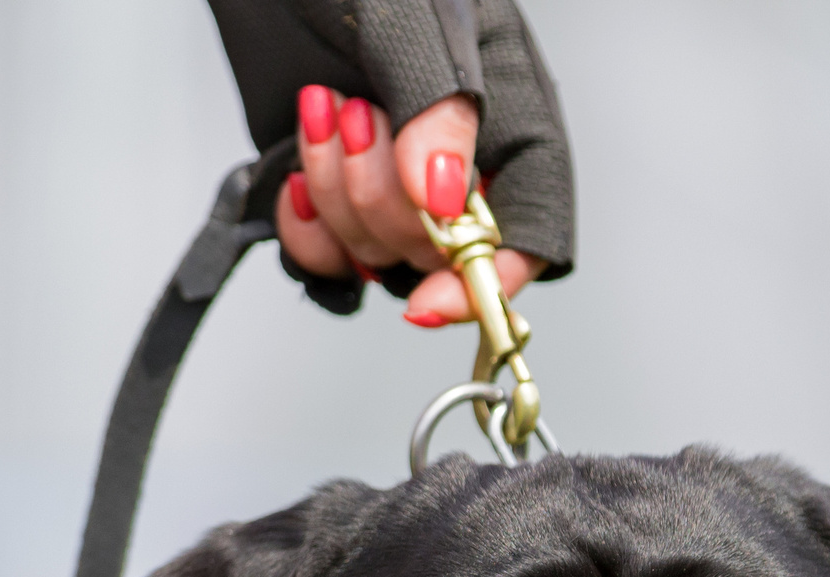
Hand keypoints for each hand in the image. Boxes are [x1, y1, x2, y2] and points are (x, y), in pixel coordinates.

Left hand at [277, 89, 546, 329]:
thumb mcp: (411, 18)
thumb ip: (436, 108)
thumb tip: (444, 207)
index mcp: (512, 120)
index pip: (532, 232)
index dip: (486, 279)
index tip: (429, 297)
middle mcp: (463, 166)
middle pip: (441, 255)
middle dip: (379, 201)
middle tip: (355, 117)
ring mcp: (400, 187)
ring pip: (381, 260)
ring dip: (337, 203)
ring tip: (324, 113)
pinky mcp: (341, 198)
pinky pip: (331, 265)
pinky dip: (306, 235)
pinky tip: (297, 177)